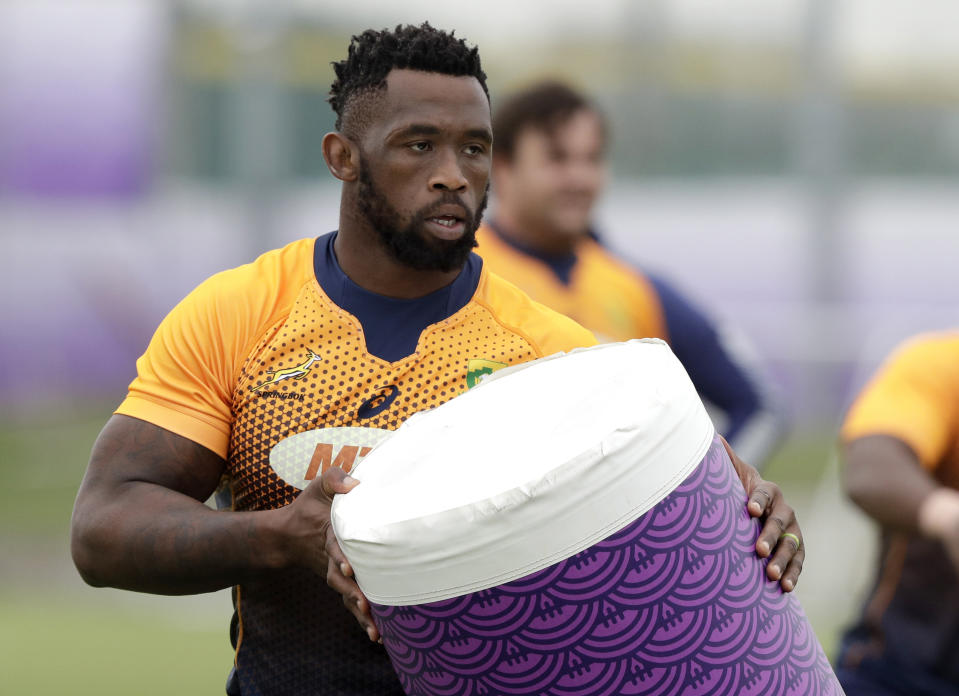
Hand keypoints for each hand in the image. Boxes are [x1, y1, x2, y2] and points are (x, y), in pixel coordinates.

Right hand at [286, 467, 380, 641]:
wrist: (289, 534)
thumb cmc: (309, 507)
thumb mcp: (319, 487)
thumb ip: (335, 478)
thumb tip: (354, 484)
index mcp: (329, 536)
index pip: (334, 547)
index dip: (340, 556)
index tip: (347, 565)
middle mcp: (331, 559)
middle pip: (340, 580)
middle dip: (352, 593)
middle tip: (364, 606)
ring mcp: (335, 574)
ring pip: (347, 596)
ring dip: (359, 613)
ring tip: (375, 632)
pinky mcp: (343, 582)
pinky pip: (352, 603)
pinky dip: (362, 620)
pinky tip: (377, 636)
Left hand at [721, 436, 803, 591]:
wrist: (753, 509)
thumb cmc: (736, 491)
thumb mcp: (730, 474)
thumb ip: (723, 459)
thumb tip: (712, 436)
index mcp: (767, 489)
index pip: (762, 494)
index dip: (756, 500)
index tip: (749, 510)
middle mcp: (783, 509)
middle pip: (779, 522)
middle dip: (769, 536)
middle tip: (757, 550)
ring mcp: (792, 531)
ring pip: (791, 545)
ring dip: (782, 561)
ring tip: (771, 575)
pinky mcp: (795, 550)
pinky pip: (797, 563)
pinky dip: (793, 575)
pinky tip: (785, 588)